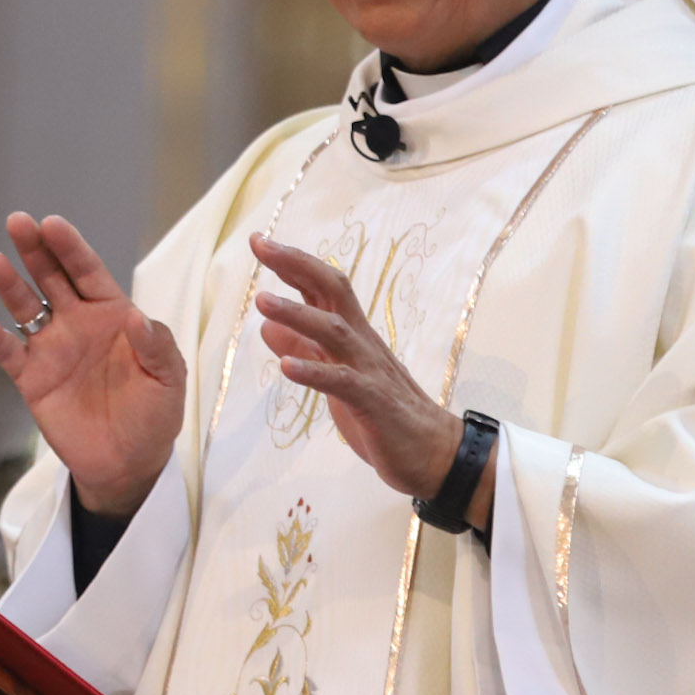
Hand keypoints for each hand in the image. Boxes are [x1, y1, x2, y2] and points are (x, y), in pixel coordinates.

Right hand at [0, 213, 186, 517]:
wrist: (129, 463)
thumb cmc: (154, 414)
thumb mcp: (168, 379)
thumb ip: (156, 346)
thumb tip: (137, 317)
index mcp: (111, 313)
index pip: (87, 271)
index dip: (70, 247)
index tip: (52, 224)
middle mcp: (76, 322)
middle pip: (51, 277)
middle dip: (35, 250)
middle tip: (18, 221)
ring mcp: (51, 348)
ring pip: (25, 308)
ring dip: (9, 285)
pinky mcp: (32, 379)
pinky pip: (10, 355)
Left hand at [250, 236, 491, 527]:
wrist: (435, 454)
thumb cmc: (383, 414)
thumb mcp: (335, 376)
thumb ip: (304, 349)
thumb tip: (266, 326)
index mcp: (353, 334)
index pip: (322, 286)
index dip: (292, 262)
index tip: (260, 240)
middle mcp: (361, 342)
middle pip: (332, 290)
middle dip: (296, 265)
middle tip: (261, 245)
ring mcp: (369, 370)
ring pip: (334, 330)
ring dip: (297, 314)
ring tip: (261, 302)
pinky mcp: (373, 402)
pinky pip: (341, 382)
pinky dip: (313, 372)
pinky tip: (284, 367)